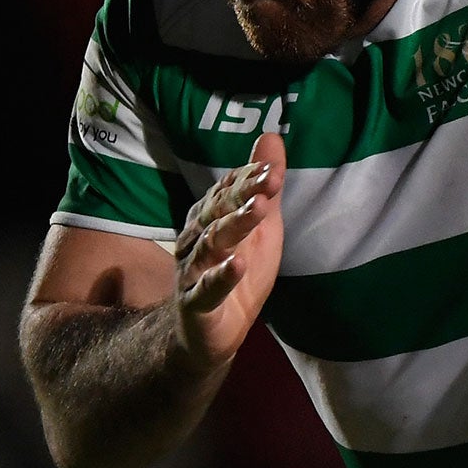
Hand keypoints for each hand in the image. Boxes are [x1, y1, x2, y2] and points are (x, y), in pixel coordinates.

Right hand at [172, 131, 285, 367]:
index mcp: (209, 218)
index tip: (273, 167)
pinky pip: (208, 288)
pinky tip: (238, 265)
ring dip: (235, 226)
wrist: (210, 330)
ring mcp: (194, 270)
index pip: (228, 191)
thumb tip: (272, 137)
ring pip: (213, 245)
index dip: (249, 178)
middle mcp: (196, 238)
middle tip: (270, 181)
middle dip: (244, 195)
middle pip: (218, 212)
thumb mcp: (260, 227)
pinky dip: (222, 276)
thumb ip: (264, 187)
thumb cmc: (236, 271)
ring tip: (259, 210)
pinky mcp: (196, 302)